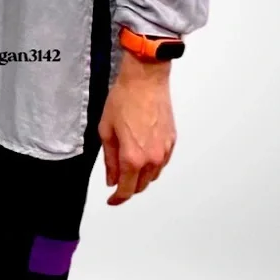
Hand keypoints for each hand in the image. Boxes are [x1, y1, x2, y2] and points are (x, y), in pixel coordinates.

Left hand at [98, 50, 175, 205]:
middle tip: (117, 181)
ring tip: (128, 167)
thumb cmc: (124, 99)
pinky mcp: (172, 141)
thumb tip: (111, 178)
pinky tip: (142, 156)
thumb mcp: (106, 131)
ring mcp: (164, 150)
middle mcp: (152, 158)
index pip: (126, 189)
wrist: (146, 80)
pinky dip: (152, 165)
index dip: (118, 198)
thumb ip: (109, 159)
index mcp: (133, 157)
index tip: (112, 200)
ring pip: (153, 176)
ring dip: (141, 177)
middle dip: (128, 187)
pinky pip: (162, 162)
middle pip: (141, 185)